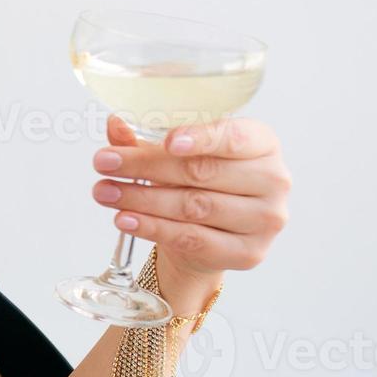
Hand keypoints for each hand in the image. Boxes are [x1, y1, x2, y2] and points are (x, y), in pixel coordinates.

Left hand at [90, 114, 291, 282]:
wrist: (208, 234)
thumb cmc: (195, 182)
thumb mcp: (172, 154)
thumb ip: (145, 138)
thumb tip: (115, 123)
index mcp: (262, 144)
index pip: (233, 138)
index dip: (200, 138)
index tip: (166, 141)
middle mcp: (273, 180)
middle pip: (203, 172)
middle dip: (145, 166)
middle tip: (102, 162)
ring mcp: (265, 220)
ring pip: (194, 207)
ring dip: (142, 199)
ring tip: (104, 191)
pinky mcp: (248, 252)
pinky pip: (192, 239)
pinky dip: (153, 228)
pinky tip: (125, 219)